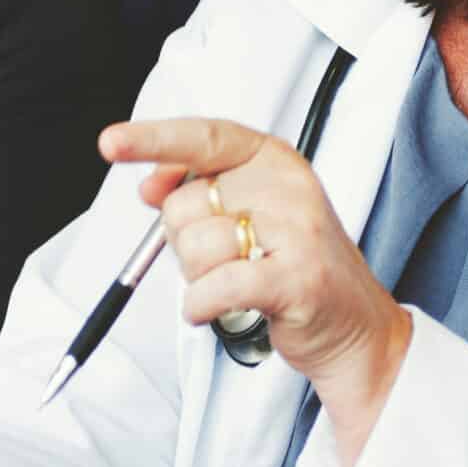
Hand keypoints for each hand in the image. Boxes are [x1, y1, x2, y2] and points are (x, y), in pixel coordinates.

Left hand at [100, 115, 411, 464]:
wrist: (356, 329)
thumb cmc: (296, 269)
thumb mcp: (253, 213)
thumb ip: (201, 190)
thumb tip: (149, 184)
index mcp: (275, 160)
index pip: (204, 137)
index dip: (152, 139)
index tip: (111, 143)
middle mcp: (288, 186)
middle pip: (186, 203)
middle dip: (184, 241)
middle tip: (224, 259)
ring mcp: (297, 231)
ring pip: (195, 247)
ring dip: (197, 279)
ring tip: (232, 284)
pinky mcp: (296, 278)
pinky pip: (213, 287)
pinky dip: (200, 306)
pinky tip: (214, 309)